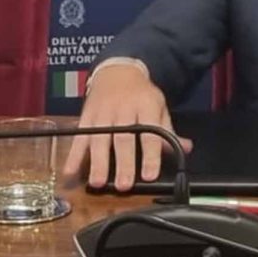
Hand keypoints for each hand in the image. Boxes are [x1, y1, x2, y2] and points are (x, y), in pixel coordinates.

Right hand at [59, 61, 185, 191]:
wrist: (117, 71)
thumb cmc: (141, 94)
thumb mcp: (158, 106)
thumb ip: (169, 130)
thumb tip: (187, 149)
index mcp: (145, 105)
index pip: (149, 132)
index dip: (150, 155)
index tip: (149, 175)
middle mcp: (123, 109)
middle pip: (123, 138)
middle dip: (122, 163)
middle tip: (123, 185)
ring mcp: (102, 112)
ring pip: (99, 138)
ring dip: (97, 162)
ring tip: (97, 182)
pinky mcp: (86, 116)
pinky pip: (79, 137)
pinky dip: (74, 155)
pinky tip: (70, 171)